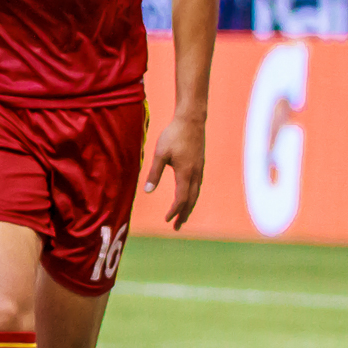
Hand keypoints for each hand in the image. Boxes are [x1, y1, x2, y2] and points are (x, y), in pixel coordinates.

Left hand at [143, 114, 204, 229]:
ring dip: (189, 206)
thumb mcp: (159, 154)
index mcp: (186, 173)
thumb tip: (147, 191)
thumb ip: (154, 173)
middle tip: (177, 227)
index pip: (181, 199)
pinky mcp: (200, 164)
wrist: (191, 120)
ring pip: (196, 193)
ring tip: (183, 217)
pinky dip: (193, 196)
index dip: (174, 211)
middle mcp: (195, 174)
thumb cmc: (173, 135)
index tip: (166, 220)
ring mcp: (199, 169)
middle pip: (191, 200)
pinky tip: (189, 197)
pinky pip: (198, 185)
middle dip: (183, 214)